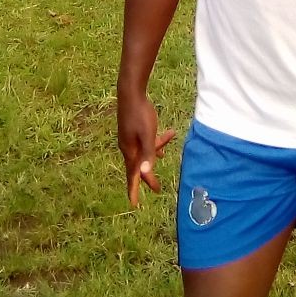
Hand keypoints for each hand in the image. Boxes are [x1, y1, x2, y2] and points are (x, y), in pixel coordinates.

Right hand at [117, 93, 175, 207]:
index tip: (134, 204)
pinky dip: (155, 142)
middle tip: (157, 188)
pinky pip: (145, 142)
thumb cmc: (140, 114)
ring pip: (144, 152)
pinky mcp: (134, 130)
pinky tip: (167, 136)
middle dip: (148, 176)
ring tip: (166, 153)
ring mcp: (130, 138)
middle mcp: (128, 147)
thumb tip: (144, 172)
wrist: (130, 93)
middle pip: (139, 166)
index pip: (132, 175)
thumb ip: (148, 153)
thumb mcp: (147, 134)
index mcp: (130, 151)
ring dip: (155, 153)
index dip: (134, 190)